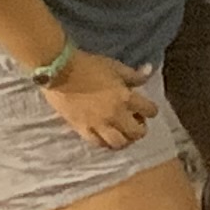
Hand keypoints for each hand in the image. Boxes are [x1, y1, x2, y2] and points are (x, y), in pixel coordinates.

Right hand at [38, 51, 156, 152]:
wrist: (59, 72)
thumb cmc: (89, 66)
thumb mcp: (116, 67)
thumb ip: (134, 75)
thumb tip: (149, 70)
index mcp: (126, 98)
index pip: (150, 111)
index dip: (151, 110)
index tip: (145, 108)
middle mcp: (115, 115)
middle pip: (136, 133)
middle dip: (140, 129)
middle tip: (135, 121)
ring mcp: (97, 124)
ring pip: (118, 143)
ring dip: (125, 140)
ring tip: (122, 132)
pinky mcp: (81, 129)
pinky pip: (97, 143)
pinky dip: (105, 142)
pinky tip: (106, 136)